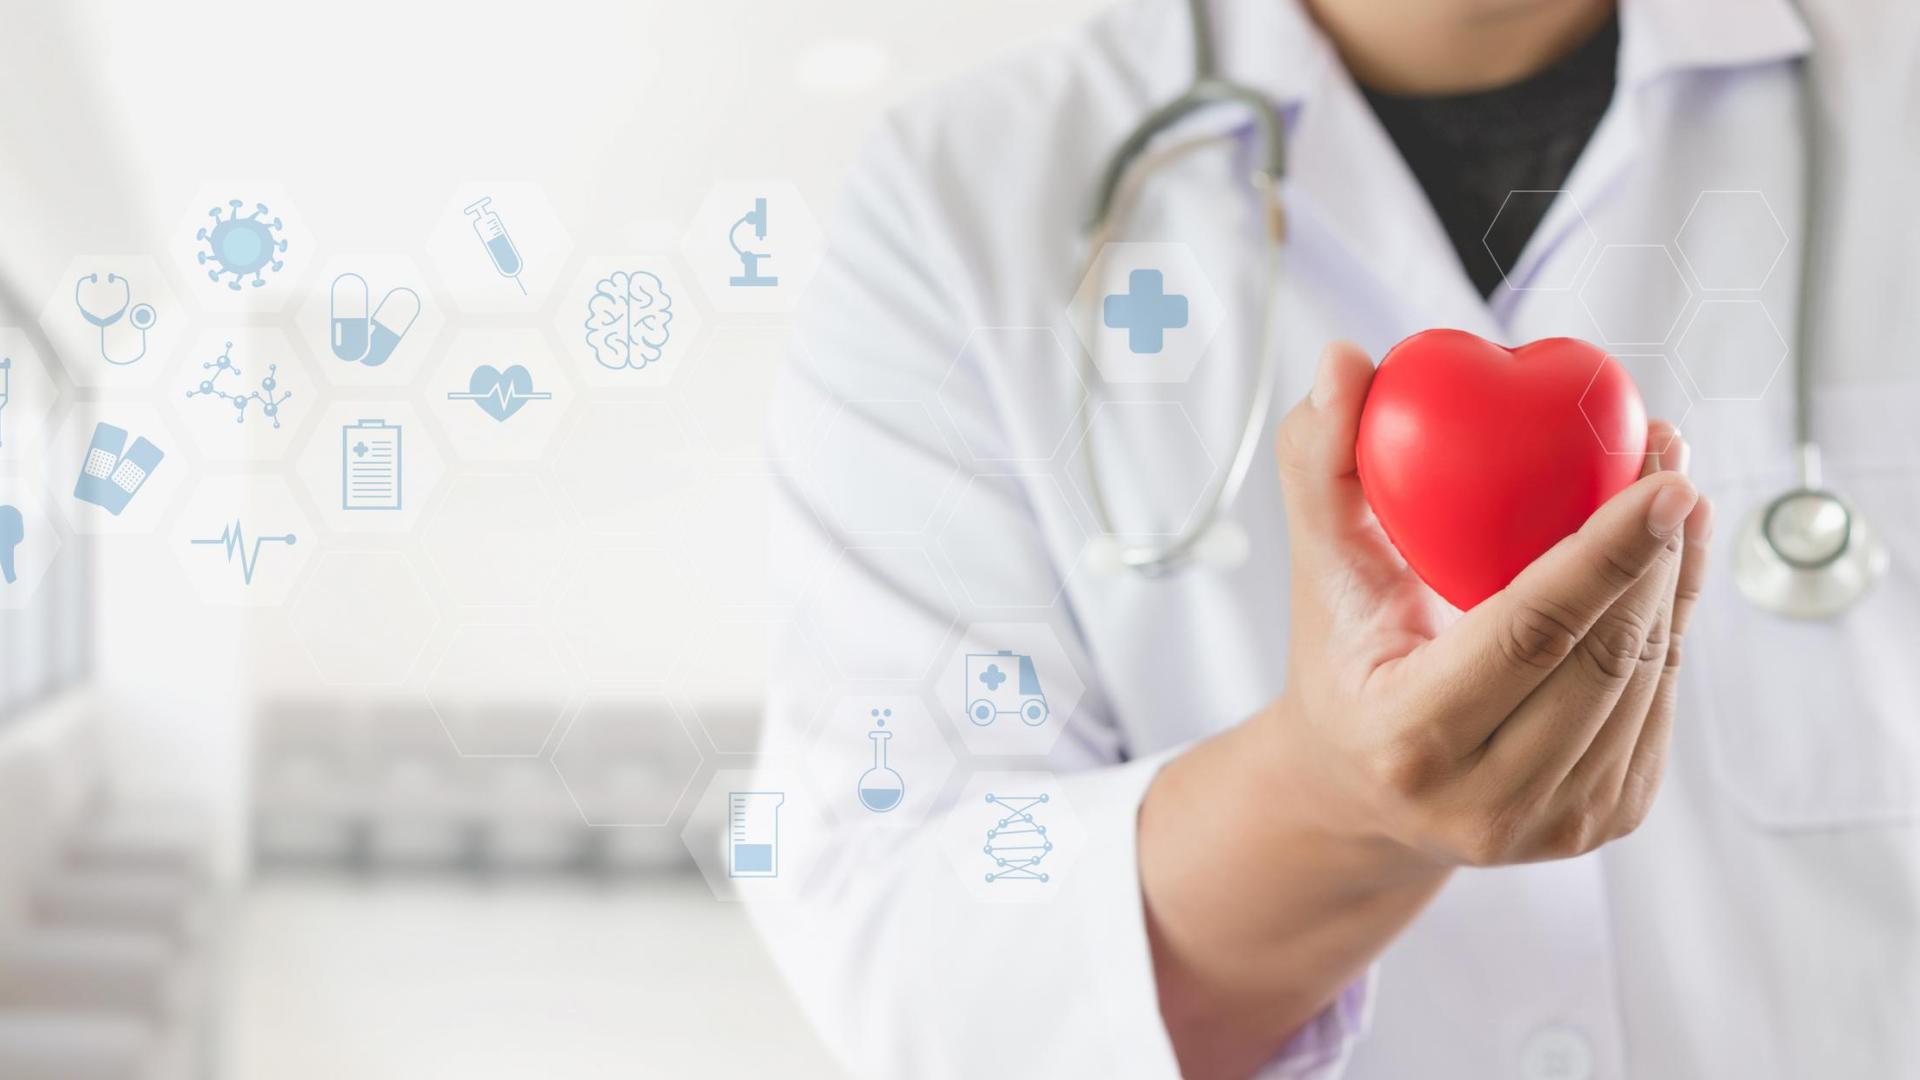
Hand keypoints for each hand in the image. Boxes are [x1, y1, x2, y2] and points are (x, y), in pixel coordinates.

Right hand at [1268, 340, 1712, 866]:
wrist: (1362, 791)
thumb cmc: (1342, 656)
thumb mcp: (1321, 567)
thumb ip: (1322, 462)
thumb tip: (1343, 361)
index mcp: (1408, 739)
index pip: (1528, 636)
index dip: (1605, 554)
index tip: (1661, 478)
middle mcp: (1486, 800)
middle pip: (1604, 656)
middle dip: (1655, 551)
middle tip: (1666, 454)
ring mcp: (1555, 824)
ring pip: (1645, 678)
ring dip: (1675, 578)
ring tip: (1668, 492)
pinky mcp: (1606, 819)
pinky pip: (1661, 702)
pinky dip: (1674, 622)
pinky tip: (1666, 559)